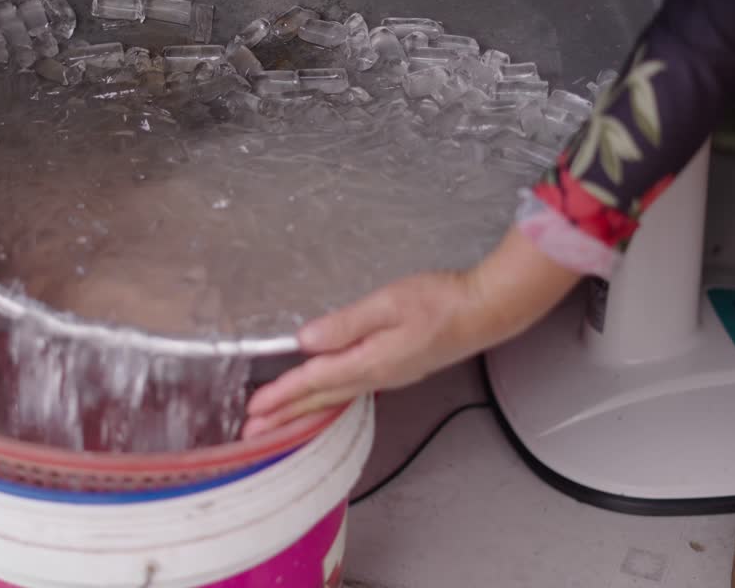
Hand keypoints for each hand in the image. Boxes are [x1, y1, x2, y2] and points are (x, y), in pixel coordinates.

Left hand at [243, 270, 484, 437]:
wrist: (484, 311)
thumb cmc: (439, 301)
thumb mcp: (388, 304)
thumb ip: (345, 324)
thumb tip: (306, 341)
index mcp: (369, 362)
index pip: (314, 382)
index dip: (281, 395)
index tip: (253, 409)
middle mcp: (375, 377)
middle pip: (320, 401)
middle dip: (284, 416)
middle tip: (251, 433)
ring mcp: (387, 378)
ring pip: (333, 401)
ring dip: (302, 413)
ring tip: (276, 424)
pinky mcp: (395, 371)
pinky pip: (349, 394)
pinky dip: (325, 402)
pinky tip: (320, 402)